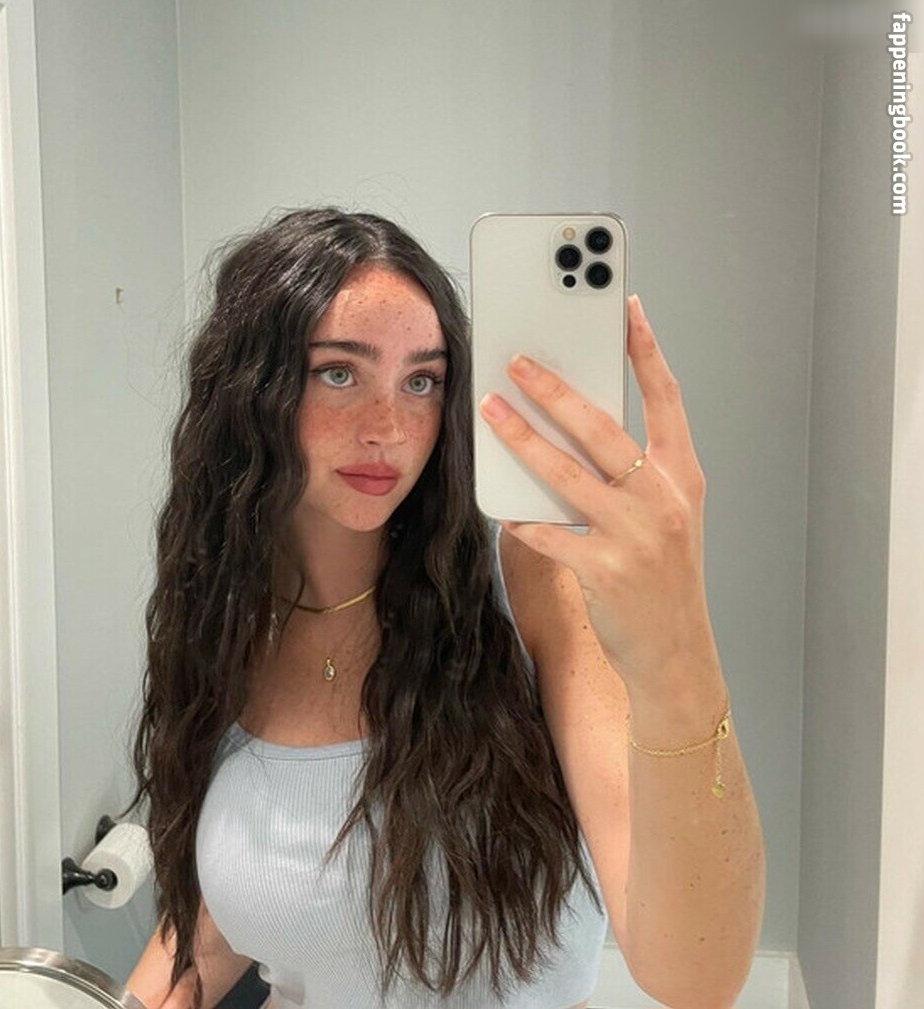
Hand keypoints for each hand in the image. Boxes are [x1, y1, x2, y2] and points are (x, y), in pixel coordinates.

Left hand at [479, 295, 719, 693]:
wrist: (675, 651)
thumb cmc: (664, 576)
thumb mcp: (667, 515)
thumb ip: (632, 472)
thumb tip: (569, 428)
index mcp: (683, 477)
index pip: (667, 399)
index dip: (646, 351)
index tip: (623, 309)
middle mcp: (663, 499)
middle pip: (603, 428)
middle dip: (556, 389)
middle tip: (518, 360)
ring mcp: (635, 534)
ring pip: (566, 473)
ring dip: (522, 438)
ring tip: (490, 410)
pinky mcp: (604, 569)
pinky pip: (549, 532)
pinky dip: (523, 518)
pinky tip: (503, 505)